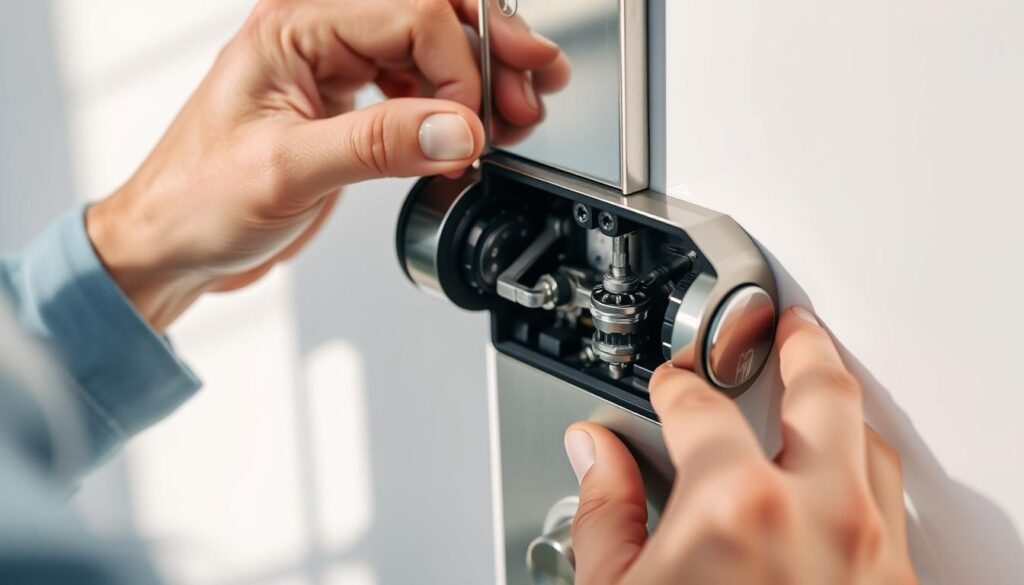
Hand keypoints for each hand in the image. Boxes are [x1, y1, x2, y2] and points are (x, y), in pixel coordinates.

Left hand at [86, 0, 564, 331]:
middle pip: (429, 17)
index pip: (410, 15)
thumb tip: (457, 130)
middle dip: (490, 51)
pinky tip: (472, 134)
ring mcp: (333, 69)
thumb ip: (378, 145)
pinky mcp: (345, 105)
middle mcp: (316, 36)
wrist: (171, 245)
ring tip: (518, 115)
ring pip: (430, 50)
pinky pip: (415, 87)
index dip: (459, 67)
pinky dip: (452, 108)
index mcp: (293, 27)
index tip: (475, 128)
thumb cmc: (195, 202)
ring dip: (479, 79)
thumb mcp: (288, 172)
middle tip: (535, 89)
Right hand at [564, 307, 917, 584]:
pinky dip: (865, 466)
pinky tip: (842, 467)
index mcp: (733, 506)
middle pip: (819, 388)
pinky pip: (891, 499)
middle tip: (784, 328)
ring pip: (869, 438)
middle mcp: (817, 516)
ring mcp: (871, 551)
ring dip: (841, 400)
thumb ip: (602, 515)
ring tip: (819, 380)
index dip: (673, 384)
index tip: (667, 385)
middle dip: (798, 346)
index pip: (697, 406)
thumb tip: (592, 455)